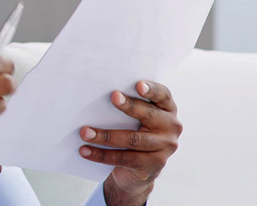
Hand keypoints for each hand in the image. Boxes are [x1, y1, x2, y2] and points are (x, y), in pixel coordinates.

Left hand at [79, 81, 180, 205]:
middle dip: (129, 106)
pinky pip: (124, 158)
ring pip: (133, 139)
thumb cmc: (133, 133)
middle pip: (148, 115)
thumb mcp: (136, 119)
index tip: (138, 85)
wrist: (137, 171)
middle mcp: (171, 126)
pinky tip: (85, 151)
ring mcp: (165, 147)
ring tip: (85, 132)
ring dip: (106, 136)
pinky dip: (102, 154)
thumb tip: (98, 95)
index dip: (152, 90)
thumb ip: (129, 107)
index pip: (163, 95)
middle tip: (113, 97)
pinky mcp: (154, 165)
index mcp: (167, 109)